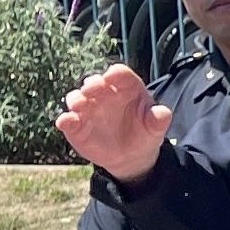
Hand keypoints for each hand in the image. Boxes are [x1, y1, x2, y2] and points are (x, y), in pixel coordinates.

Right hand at [55, 64, 170, 182]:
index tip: (113, 77)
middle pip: (95, 82)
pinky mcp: (77, 126)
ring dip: (76, 99)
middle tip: (92, 90)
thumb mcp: (155, 127)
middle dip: (93, 84)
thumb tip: (163, 113)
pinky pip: (67, 121)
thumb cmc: (145, 133)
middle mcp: (104, 95)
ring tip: (80, 104)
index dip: (116, 74)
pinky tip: (68, 122)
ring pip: (76, 97)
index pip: (120, 74)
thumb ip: (159, 119)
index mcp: (127, 89)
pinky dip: (66, 120)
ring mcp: (89, 109)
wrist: (132, 155)